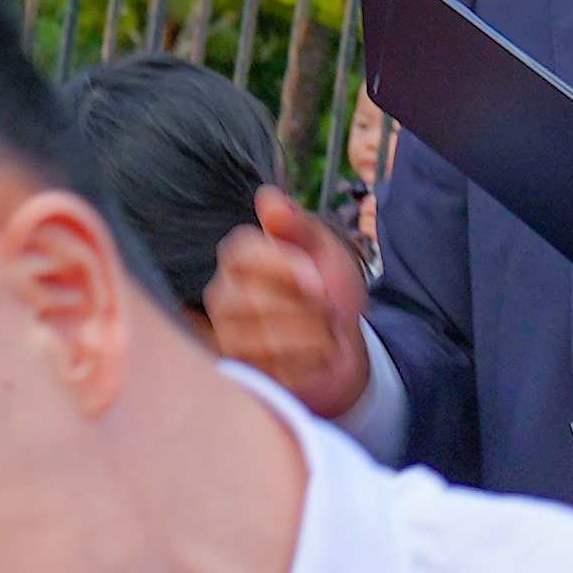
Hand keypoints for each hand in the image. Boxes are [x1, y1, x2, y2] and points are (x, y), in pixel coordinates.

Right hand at [202, 188, 372, 419]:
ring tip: (324, 334)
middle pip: (250, 300)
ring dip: (312, 339)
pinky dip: (309, 365)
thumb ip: (299, 226)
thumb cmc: (331, 292)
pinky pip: (275, 371)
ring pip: (263, 340)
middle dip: (303, 309)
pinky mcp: (244, 374)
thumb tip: (269, 199)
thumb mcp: (326, 250)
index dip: (281, 266)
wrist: (347, 345)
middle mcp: (224, 296)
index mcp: (240, 259)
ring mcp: (228, 337)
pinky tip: (318, 358)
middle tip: (326, 310)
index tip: (315, 278)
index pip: (240, 253)